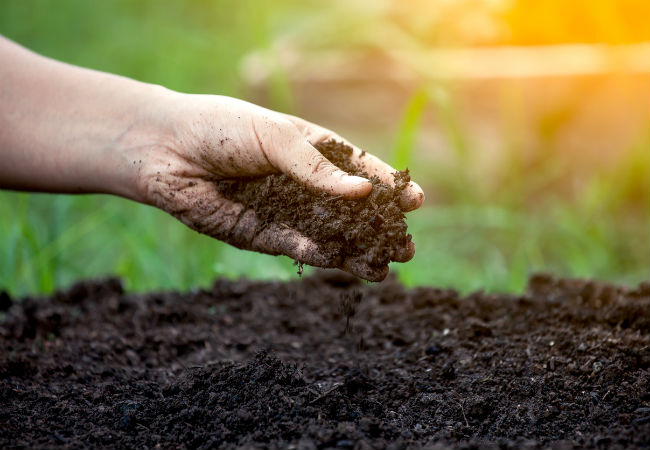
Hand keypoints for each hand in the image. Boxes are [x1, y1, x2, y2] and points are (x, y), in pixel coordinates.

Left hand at [136, 93, 423, 280]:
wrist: (166, 150)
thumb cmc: (222, 129)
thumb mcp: (276, 138)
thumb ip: (316, 168)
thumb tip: (363, 191)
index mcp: (311, 148)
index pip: (358, 169)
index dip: (387, 185)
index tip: (416, 200)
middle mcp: (302, 182)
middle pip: (350, 209)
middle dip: (379, 228)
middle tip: (406, 246)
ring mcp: (284, 210)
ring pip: (328, 235)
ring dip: (356, 251)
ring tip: (385, 268)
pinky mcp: (260, 234)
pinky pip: (296, 246)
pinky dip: (319, 255)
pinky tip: (342, 263)